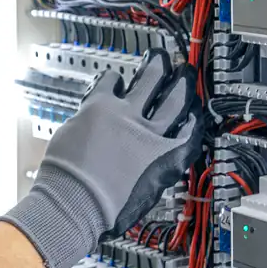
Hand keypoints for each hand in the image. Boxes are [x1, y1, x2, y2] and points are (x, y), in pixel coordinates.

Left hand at [0, 50, 201, 267]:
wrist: (73, 203)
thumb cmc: (105, 208)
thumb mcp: (147, 192)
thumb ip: (155, 167)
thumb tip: (153, 156)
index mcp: (164, 155)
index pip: (190, 126)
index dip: (193, 114)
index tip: (192, 109)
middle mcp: (148, 130)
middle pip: (174, 95)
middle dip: (182, 80)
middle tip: (184, 71)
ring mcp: (123, 114)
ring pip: (148, 79)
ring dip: (155, 67)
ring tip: (157, 59)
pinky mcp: (98, 105)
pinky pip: (111, 81)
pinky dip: (114, 79)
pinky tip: (114, 80)